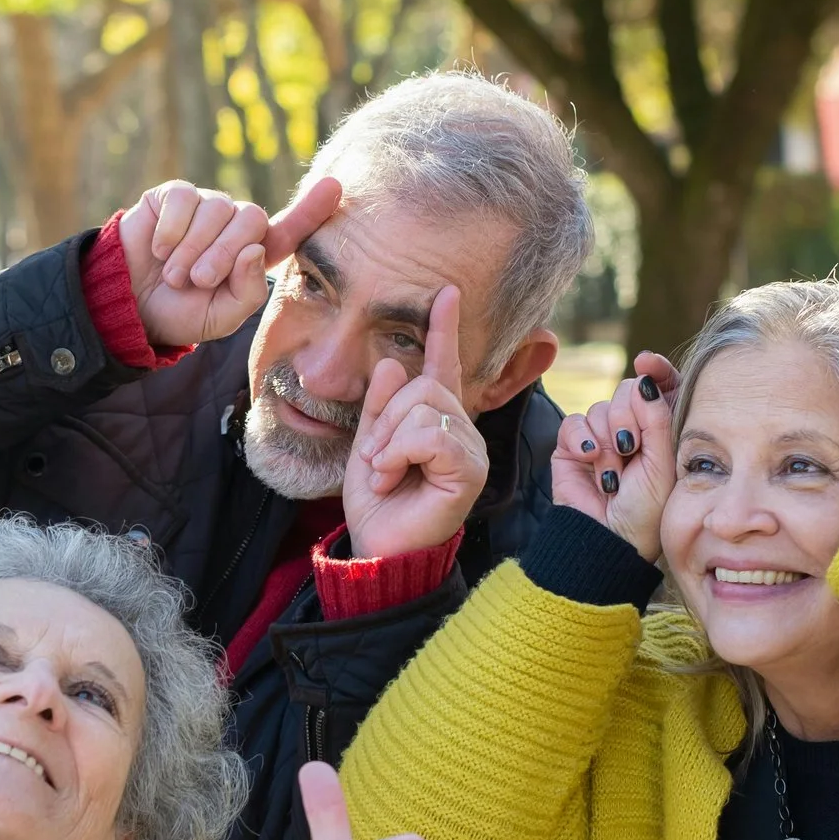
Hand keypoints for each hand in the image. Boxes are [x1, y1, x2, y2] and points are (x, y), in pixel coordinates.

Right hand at [118, 176, 340, 348]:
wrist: (130, 306)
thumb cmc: (180, 313)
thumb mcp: (220, 317)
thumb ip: (247, 292)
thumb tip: (255, 249)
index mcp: (254, 255)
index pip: (290, 230)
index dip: (312, 209)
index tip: (334, 186)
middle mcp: (234, 225)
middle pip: (251, 219)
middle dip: (224, 254)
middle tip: (198, 281)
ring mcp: (206, 207)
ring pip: (217, 209)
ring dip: (193, 248)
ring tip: (174, 274)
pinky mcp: (174, 196)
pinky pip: (185, 198)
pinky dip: (172, 229)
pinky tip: (159, 249)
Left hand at [342, 286, 487, 558]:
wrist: (378, 546)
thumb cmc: (378, 502)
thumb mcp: (369, 443)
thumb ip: (379, 405)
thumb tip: (390, 362)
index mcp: (436, 419)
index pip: (443, 366)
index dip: (444, 329)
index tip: (446, 293)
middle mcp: (460, 429)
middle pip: (424, 385)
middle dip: (386, 418)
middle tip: (376, 458)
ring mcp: (470, 448)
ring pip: (425, 407)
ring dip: (389, 440)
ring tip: (385, 472)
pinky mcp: (470, 469)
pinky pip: (431, 434)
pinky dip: (400, 453)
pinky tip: (393, 477)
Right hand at [553, 350, 679, 561]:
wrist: (608, 538)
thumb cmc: (645, 509)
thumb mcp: (662, 462)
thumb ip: (657, 417)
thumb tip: (645, 378)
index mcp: (661, 431)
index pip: (660, 387)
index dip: (655, 371)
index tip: (647, 362)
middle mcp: (631, 430)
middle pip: (626, 391)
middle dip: (628, 417)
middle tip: (630, 448)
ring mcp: (601, 437)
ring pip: (600, 408)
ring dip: (606, 441)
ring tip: (612, 474)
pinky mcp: (572, 447)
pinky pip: (574, 422)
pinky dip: (582, 440)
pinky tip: (591, 461)